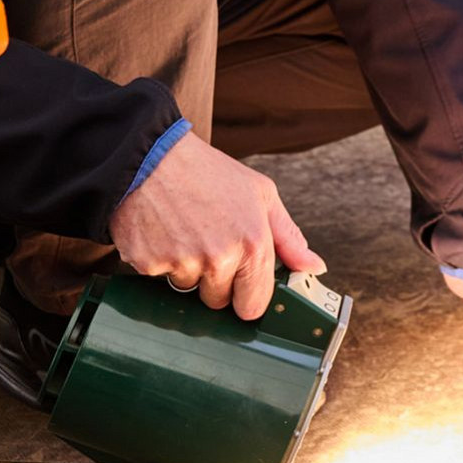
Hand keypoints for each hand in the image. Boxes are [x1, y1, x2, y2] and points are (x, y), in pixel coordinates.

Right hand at [110, 132, 324, 320]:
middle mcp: (218, 258)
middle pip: (219, 301)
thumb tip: (315, 267)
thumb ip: (290, 238)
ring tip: (185, 230)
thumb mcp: (262, 195)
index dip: (247, 297)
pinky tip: (163, 231)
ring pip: (188, 288)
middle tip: (210, 244)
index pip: (253, 306)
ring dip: (187, 270)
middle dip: (216, 282)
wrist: (150, 156)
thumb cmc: (209, 173)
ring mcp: (181, 262)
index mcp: (252, 244)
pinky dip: (160, 260)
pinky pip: (158, 277)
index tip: (243, 285)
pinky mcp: (147, 263)